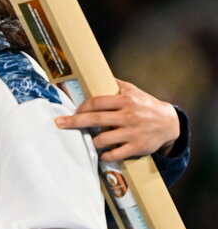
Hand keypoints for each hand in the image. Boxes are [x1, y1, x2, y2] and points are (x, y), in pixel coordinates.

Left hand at [54, 79, 179, 160]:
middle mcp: (128, 116)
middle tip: (59, 123)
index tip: (74, 111)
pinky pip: (114, 154)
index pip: (96, 102)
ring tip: (89, 140)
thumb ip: (115, 84)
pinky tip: (101, 153)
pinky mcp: (137, 147)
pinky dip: (104, 155)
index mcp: (126, 101)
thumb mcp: (133, 91)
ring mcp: (132, 133)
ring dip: (91, 141)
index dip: (82, 107)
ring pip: (102, 139)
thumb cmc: (146, 105)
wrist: (170, 123)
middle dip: (73, 122)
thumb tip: (96, 74)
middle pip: (94, 119)